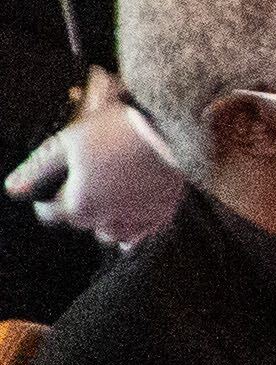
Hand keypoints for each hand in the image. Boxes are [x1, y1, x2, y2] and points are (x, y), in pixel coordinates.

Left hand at [7, 77, 181, 249]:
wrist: (172, 129)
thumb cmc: (117, 133)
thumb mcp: (68, 143)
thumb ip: (38, 168)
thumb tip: (13, 189)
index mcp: (79, 205)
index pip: (48, 213)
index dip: (45, 197)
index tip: (51, 183)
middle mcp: (106, 220)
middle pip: (80, 222)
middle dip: (78, 205)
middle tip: (86, 180)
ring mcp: (136, 220)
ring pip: (110, 234)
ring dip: (104, 222)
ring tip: (108, 201)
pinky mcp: (162, 214)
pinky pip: (142, 235)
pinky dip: (134, 230)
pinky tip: (131, 218)